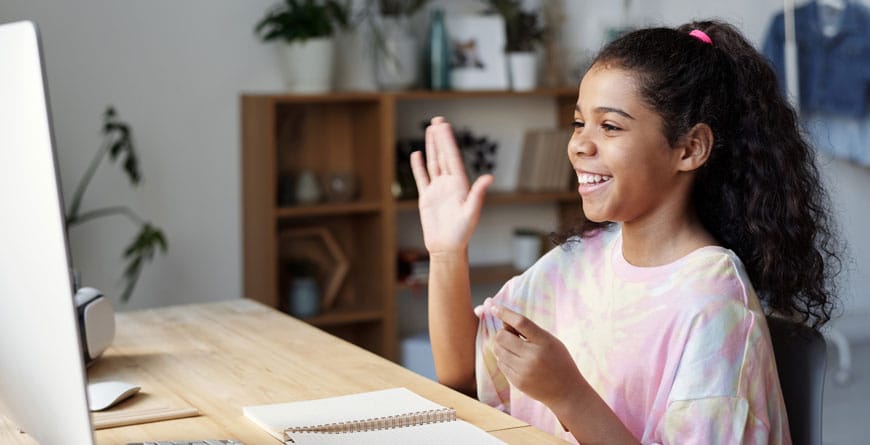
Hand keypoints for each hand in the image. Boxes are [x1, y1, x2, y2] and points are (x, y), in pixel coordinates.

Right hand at [410, 116, 492, 255]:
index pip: (453, 158)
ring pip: (434, 163)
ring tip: (430, 130)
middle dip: (441, 138)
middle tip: (437, 120)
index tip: (444, 126)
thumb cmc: (462, 233)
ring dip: (432, 147)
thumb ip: (478, 194)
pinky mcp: (427, 198)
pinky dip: (418, 166)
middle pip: (444, 156)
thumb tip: (489, 177)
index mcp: (460, 184)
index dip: (448, 141)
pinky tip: (417, 153)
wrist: (447, 248)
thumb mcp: (471, 212)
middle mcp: (449, 184)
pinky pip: (422, 178)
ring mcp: (437, 189)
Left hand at [489, 303, 588, 408]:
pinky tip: (518, 363)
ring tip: (517, 351)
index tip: (494, 307)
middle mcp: (533, 356)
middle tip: (512, 337)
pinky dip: (505, 360)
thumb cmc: (558, 361)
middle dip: (503, 334)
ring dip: (502, 347)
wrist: (566, 392)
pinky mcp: (518, 382)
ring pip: (498, 350)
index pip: (521, 322)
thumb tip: (503, 322)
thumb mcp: (550, 341)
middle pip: (502, 337)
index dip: (505, 313)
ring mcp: (524, 371)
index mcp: (545, 341)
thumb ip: (528, 331)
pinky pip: (501, 364)